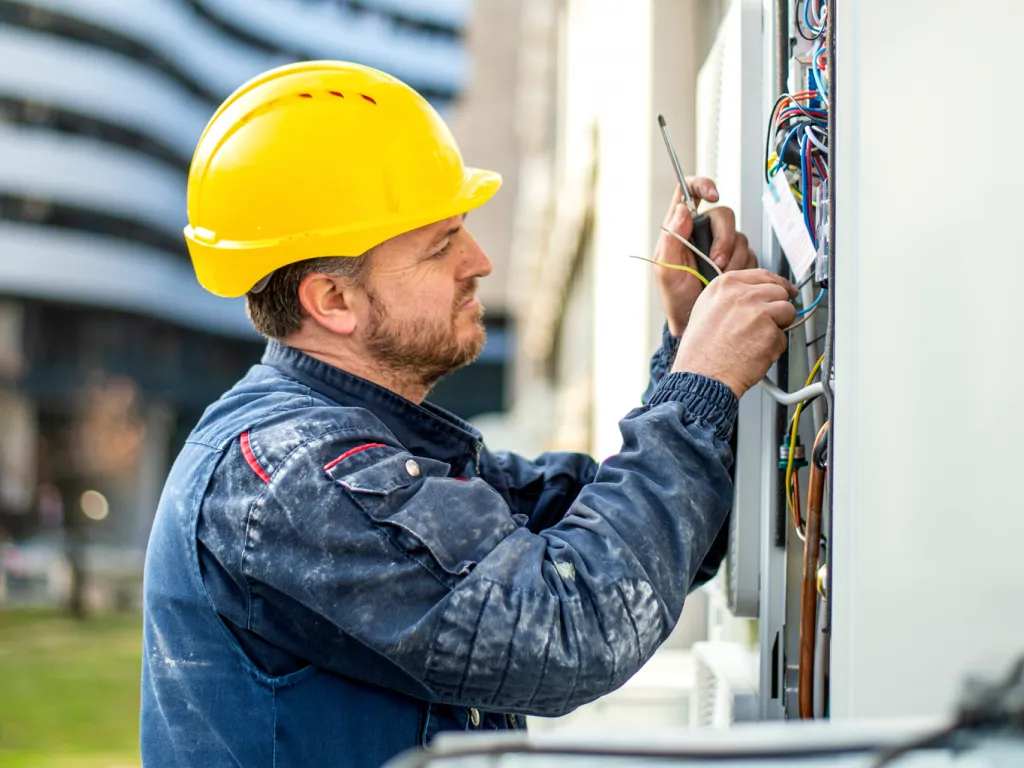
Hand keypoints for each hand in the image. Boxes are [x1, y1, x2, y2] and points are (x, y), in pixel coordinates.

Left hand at [655, 179, 757, 335]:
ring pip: (739, 236)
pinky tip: (731, 279)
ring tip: (720, 276)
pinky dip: (743, 267)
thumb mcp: (666, 270)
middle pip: (724, 215)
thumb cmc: (676, 297)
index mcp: (681, 229)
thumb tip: (680, 210)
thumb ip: (671, 239)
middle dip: (724, 239)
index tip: (712, 195)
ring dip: (733, 257)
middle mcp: (703, 233)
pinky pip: (750, 254)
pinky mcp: (738, 259)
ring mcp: (722, 245)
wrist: (694, 320)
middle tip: (717, 261)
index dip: (702, 185)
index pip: (689, 193)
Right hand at [672, 270, 797, 397]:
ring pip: (788, 311)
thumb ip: (733, 297)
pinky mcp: (770, 332)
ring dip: (778, 327)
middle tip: (766, 324)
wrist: (701, 376)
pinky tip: (754, 353)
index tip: (784, 291)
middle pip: (779, 291)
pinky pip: (783, 338)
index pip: (763, 275)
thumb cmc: (701, 350)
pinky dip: (773, 348)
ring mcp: (758, 312)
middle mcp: (742, 294)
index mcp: (725, 285)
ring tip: (756, 340)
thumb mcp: (707, 310)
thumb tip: (759, 294)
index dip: (776, 285)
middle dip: (777, 307)